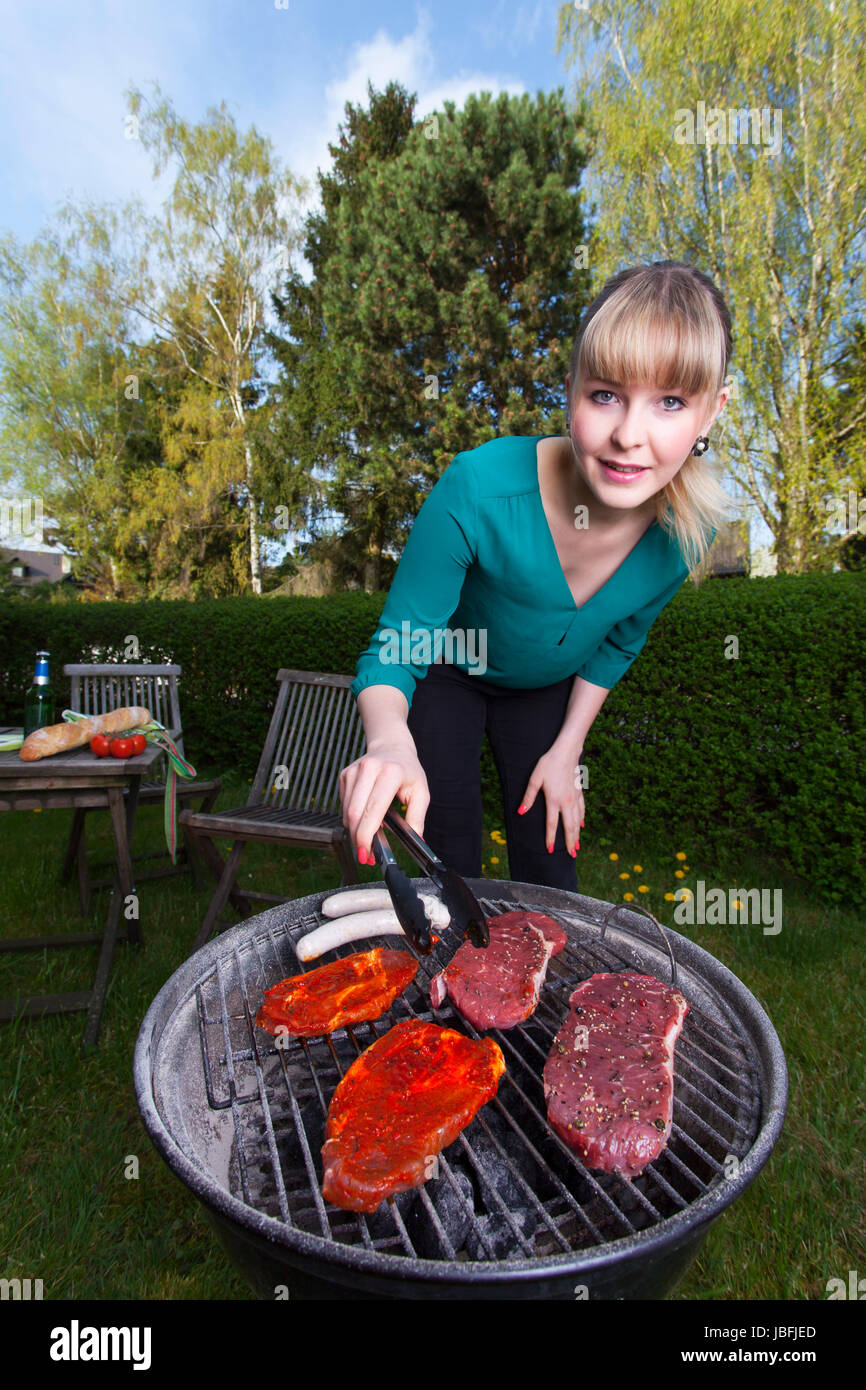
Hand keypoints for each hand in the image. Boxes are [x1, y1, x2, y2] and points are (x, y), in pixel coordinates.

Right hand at [339, 740, 429, 865]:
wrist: (391, 746)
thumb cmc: (408, 771)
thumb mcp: (420, 792)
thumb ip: (417, 818)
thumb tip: (416, 841)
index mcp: (390, 773)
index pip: (372, 810)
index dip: (366, 835)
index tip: (366, 853)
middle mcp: (369, 769)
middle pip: (355, 813)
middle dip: (358, 838)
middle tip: (365, 855)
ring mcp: (354, 771)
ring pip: (347, 811)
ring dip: (355, 830)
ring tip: (367, 838)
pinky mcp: (345, 774)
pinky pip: (344, 804)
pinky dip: (352, 817)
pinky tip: (364, 818)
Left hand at [518, 747, 584, 855]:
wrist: (566, 752)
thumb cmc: (549, 764)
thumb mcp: (535, 779)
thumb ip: (528, 797)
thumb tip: (520, 812)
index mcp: (554, 800)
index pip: (552, 824)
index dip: (550, 838)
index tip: (550, 850)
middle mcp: (566, 802)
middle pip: (569, 827)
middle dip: (570, 842)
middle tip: (572, 855)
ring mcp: (575, 798)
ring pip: (577, 821)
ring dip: (577, 834)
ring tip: (577, 846)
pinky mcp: (579, 793)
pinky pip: (582, 810)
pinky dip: (582, 820)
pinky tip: (582, 825)